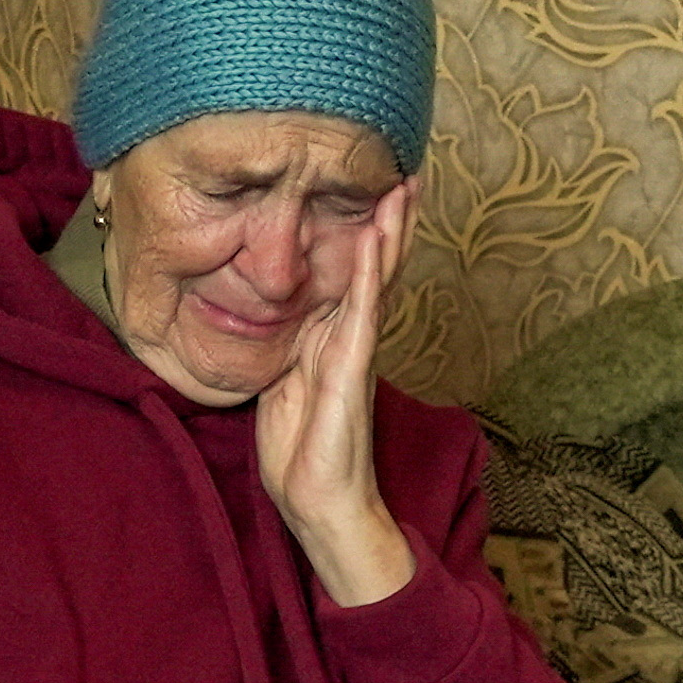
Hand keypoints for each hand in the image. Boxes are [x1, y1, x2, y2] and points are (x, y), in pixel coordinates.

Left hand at [253, 178, 416, 606]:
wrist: (320, 506)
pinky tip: (373, 240)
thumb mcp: (280, 388)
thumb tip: (274, 320)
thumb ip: (286, 350)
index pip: (351, 280)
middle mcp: (348, 342)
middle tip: (407, 177)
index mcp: (329, 344)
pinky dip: (365, 275)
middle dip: (390, 224)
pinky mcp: (349, 372)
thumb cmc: (302, 456)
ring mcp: (353, 355)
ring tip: (402, 192)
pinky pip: (359, 314)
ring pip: (374, 283)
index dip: (365, 239)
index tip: (374, 197)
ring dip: (388, 236)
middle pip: (373, 271)